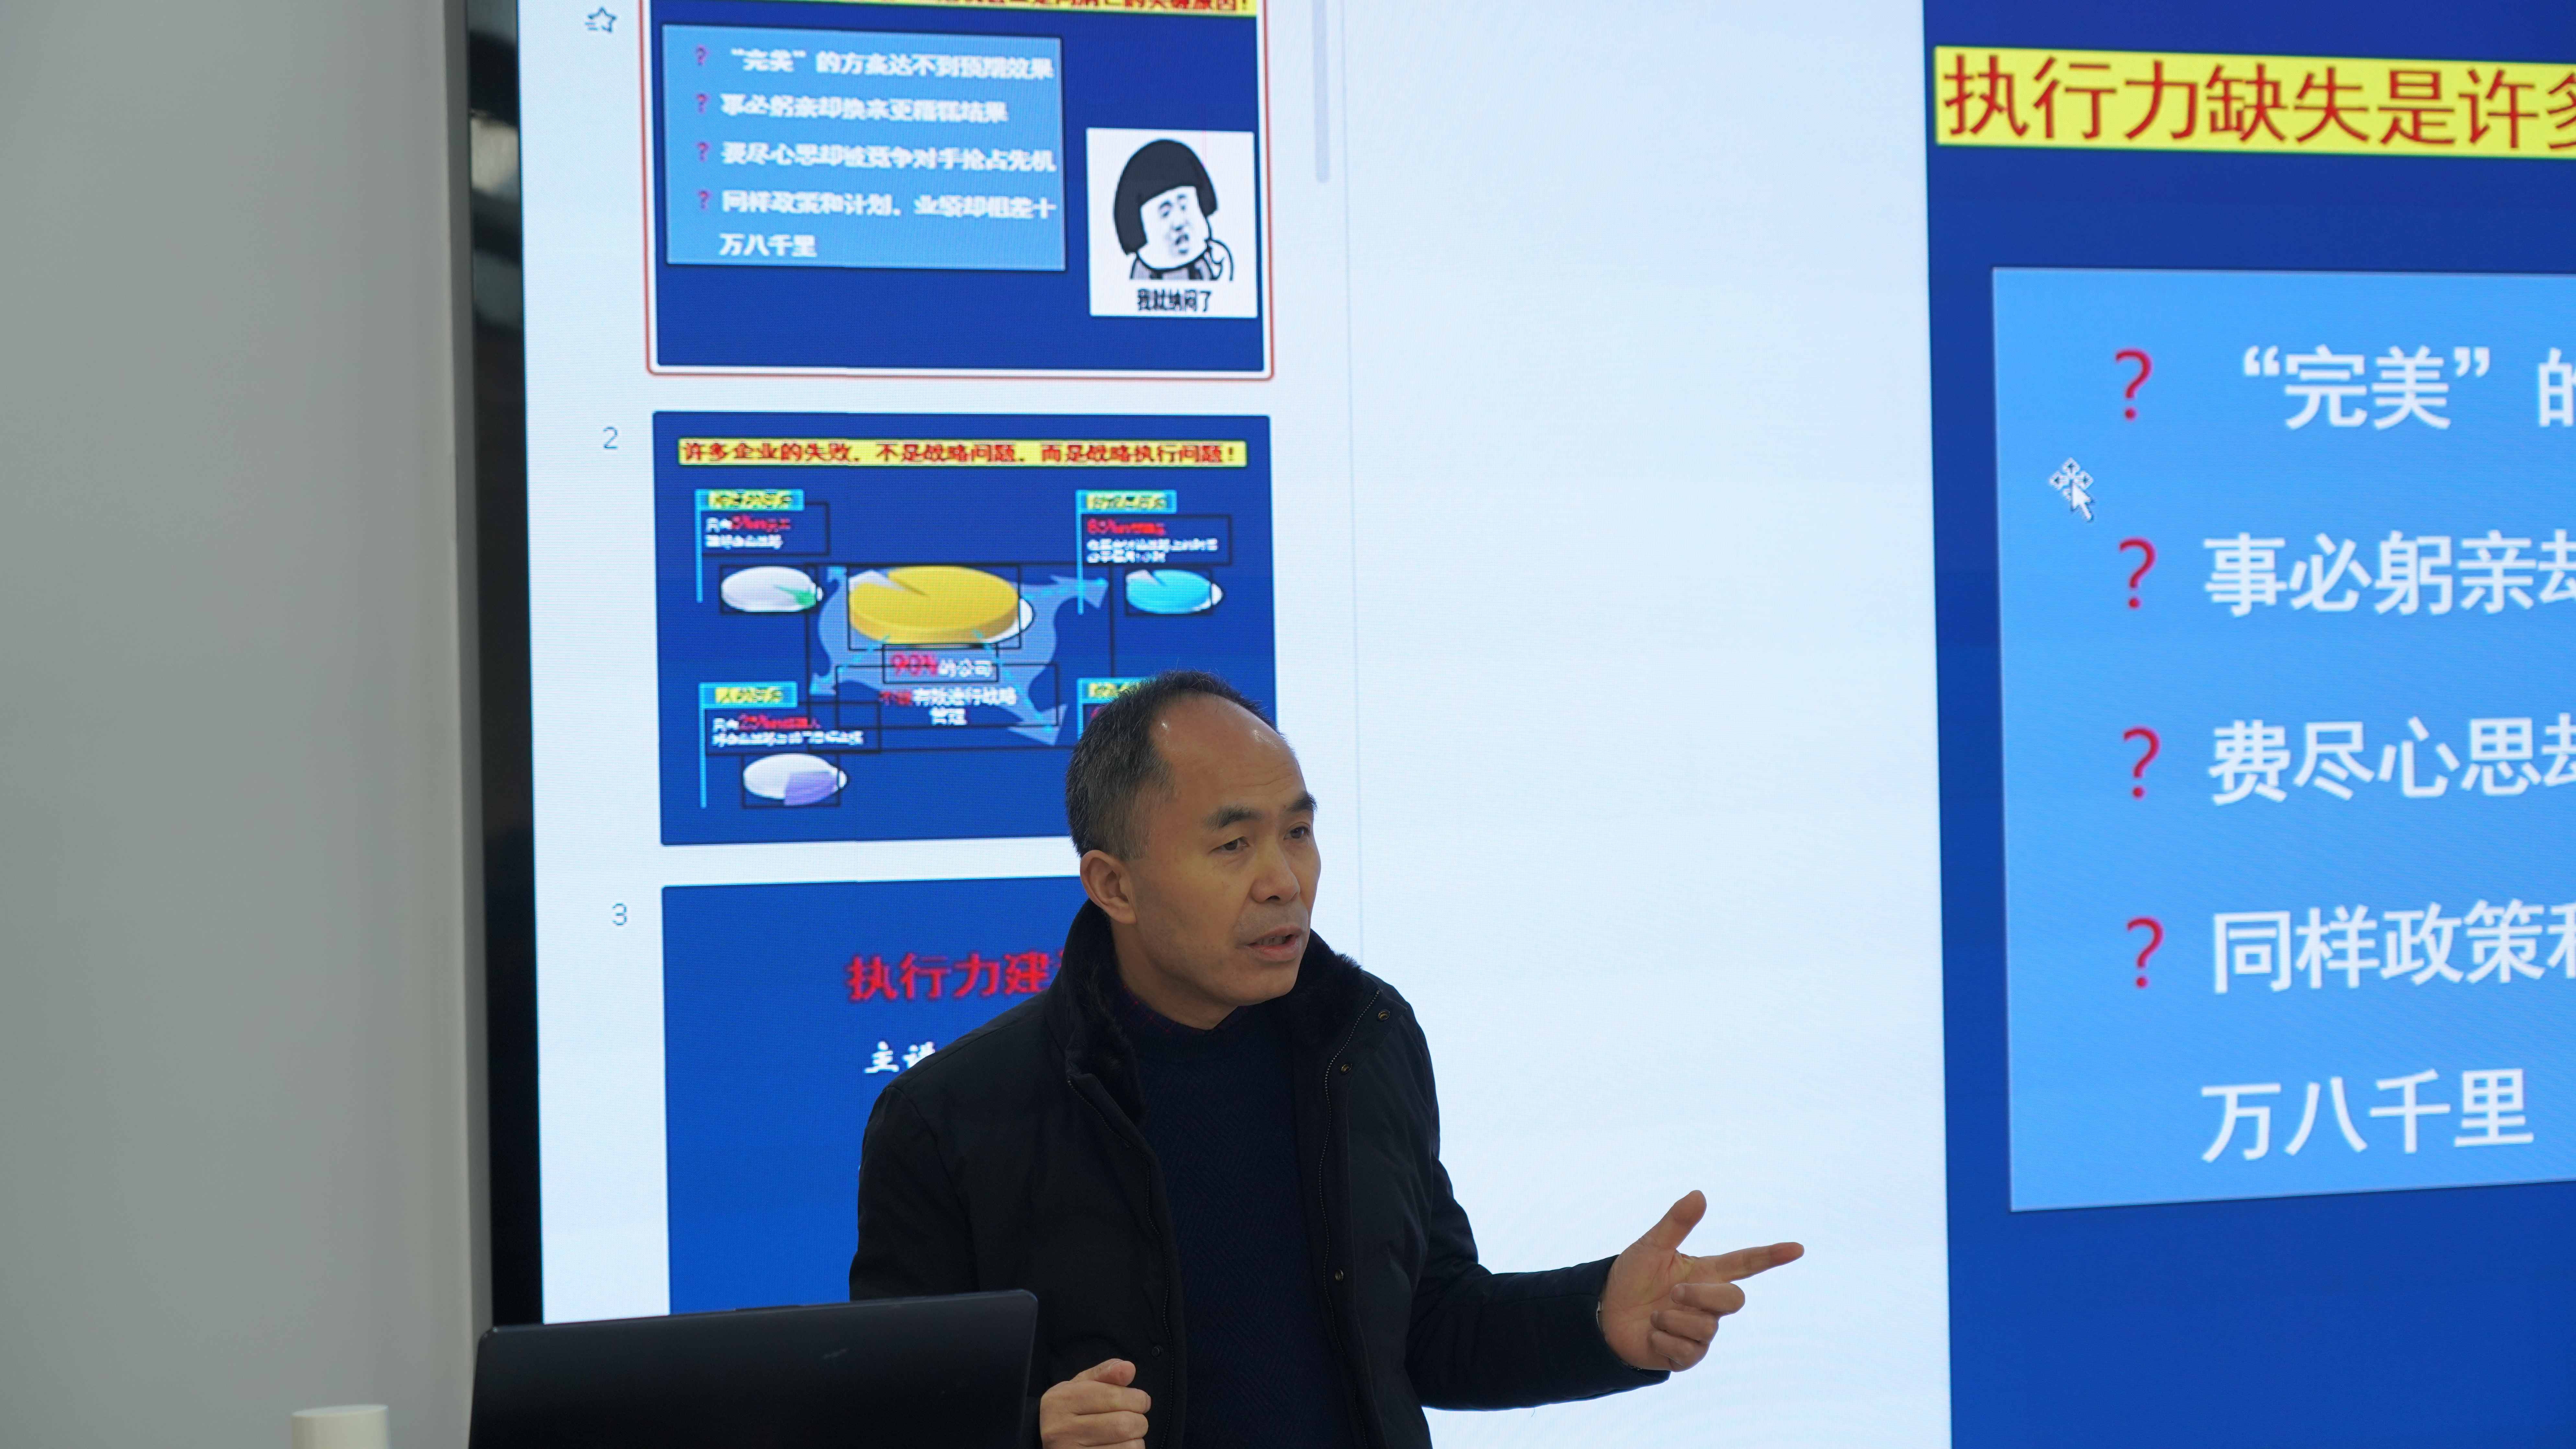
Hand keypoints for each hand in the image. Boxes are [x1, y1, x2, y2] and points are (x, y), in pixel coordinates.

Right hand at [1039, 1358, 1151, 1448]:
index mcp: (1061, 1401)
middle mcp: (1062, 1429)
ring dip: (1136, 1439)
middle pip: (1124, 1424)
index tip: (1141, 1401)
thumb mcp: (1080, 1387)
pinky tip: (1118, 1446)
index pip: (1113, 1396)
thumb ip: (1104, 1373)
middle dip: (1139, 1420)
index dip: (1138, 1398)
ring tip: (1125, 1435)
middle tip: (1135, 1419)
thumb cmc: (1070, 1411)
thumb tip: (1128, 1368)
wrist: (1050, 1444)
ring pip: (1129, 1446)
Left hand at [1597, 1190, 1801, 1371]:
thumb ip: (1676, 1223)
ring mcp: (1701, 1331)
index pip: (1746, 1263)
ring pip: (1707, 1327)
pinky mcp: (1688, 1356)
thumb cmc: (1631, 1278)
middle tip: (1673, 1292)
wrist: (1605, 1314)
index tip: (1797, 1248)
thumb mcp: (1651, 1247)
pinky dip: (1664, 1340)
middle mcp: (1709, 1303)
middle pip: (1734, 1300)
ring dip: (1673, 1319)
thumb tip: (1699, 1194)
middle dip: (1703, 1296)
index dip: (1771, 1256)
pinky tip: (1652, 1335)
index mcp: (1706, 1273)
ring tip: (1654, 1316)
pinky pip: (1689, 1350)